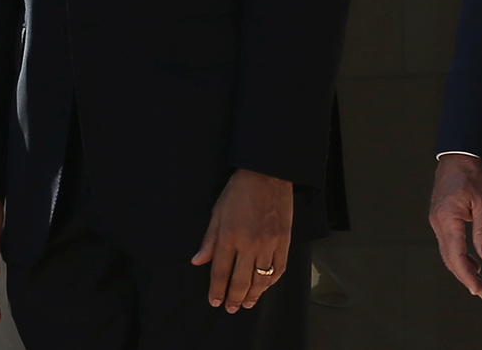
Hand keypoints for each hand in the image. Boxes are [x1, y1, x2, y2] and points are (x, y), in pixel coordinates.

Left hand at [191, 169, 292, 312]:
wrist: (267, 174)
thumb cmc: (238, 192)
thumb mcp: (217, 213)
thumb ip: (209, 240)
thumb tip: (198, 262)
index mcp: (229, 237)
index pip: (221, 272)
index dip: (217, 290)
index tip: (215, 302)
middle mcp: (249, 244)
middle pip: (241, 280)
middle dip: (234, 298)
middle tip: (231, 308)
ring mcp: (269, 243)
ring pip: (261, 279)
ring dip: (254, 294)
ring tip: (247, 303)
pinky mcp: (284, 239)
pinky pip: (279, 267)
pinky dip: (272, 280)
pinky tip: (265, 286)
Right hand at [428, 153, 481, 298]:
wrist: (459, 154)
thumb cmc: (471, 173)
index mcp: (447, 220)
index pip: (456, 257)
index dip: (468, 277)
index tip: (479, 290)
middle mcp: (437, 222)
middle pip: (449, 259)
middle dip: (465, 277)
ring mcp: (437, 219)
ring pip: (447, 252)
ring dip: (462, 267)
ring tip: (479, 279)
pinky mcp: (440, 216)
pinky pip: (448, 241)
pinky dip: (458, 254)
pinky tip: (472, 259)